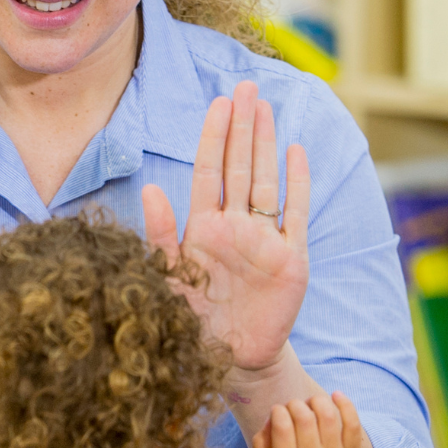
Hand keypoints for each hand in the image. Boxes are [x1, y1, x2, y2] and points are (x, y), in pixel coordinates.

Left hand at [142, 82, 309, 371]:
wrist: (231, 360)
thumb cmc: (194, 322)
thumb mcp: (169, 280)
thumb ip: (161, 235)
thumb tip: (151, 189)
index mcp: (203, 229)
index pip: (209, 172)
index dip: (214, 137)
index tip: (218, 103)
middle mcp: (235, 227)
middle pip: (241, 166)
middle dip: (243, 126)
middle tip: (246, 86)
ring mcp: (265, 239)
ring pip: (267, 180)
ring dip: (266, 144)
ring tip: (265, 107)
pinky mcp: (291, 258)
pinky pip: (295, 213)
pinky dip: (297, 182)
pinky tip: (296, 152)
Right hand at [250, 393, 362, 447]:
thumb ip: (260, 445)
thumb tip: (271, 416)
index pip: (281, 424)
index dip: (278, 410)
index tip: (278, 413)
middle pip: (303, 416)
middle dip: (295, 404)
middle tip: (293, 408)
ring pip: (328, 415)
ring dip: (317, 400)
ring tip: (311, 403)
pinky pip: (352, 424)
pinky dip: (346, 405)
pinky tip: (335, 395)